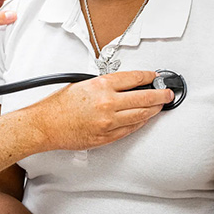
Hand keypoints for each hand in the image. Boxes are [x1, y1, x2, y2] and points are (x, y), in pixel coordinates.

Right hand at [27, 71, 173, 151]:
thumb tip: (123, 84)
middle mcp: (107, 103)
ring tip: (160, 106)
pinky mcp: (107, 136)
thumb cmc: (59, 105)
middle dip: (160, 95)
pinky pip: (130, 129)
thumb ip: (104, 84)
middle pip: (144, 97)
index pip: (134, 78)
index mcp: (101, 86)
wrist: (46, 124)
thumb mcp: (82, 84)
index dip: (149, 77)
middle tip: (167, 93)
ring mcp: (109, 121)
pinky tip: (144, 119)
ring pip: (141, 115)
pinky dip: (140, 122)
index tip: (155, 77)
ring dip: (154, 110)